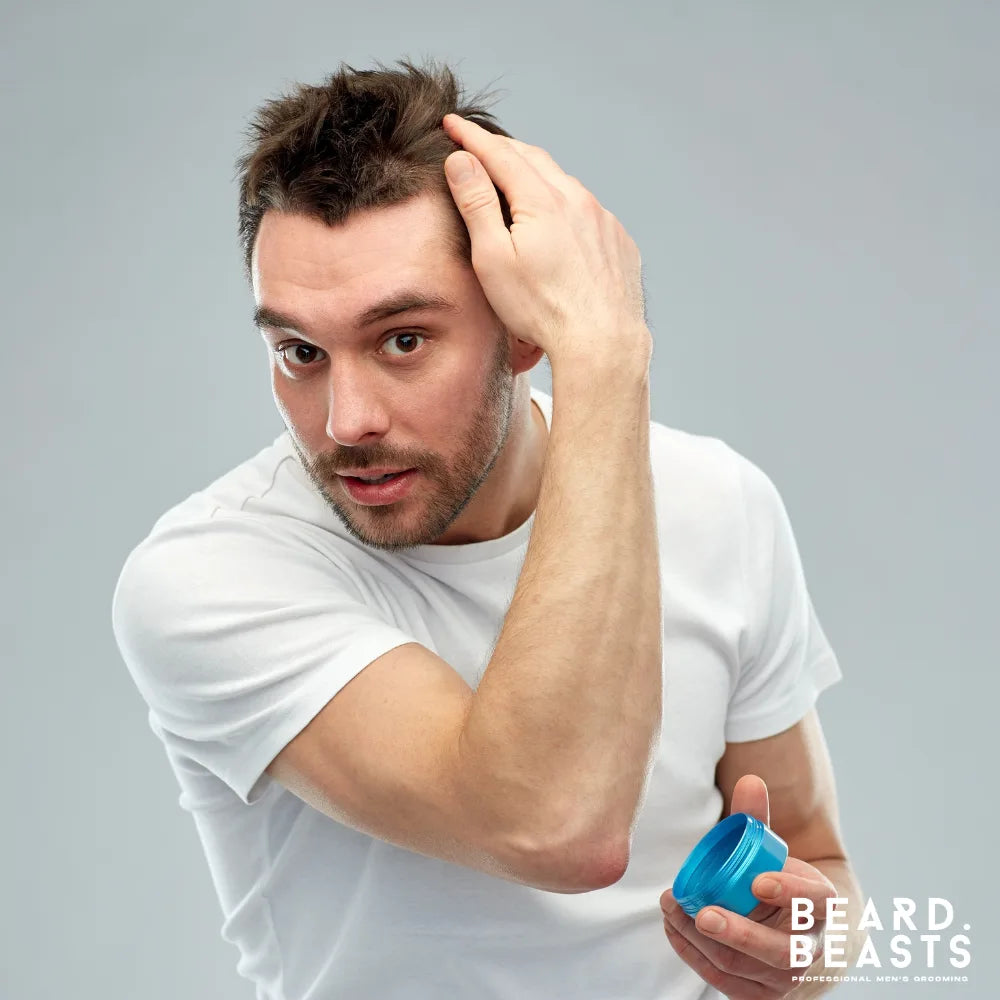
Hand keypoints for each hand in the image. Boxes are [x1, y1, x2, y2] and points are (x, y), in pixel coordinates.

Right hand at [441, 113, 648, 371]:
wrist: (603, 343)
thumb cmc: (542, 310)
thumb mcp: (493, 259)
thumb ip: (477, 204)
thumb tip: (461, 160)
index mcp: (542, 200)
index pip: (499, 153)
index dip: (471, 136)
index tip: (451, 122)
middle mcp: (578, 200)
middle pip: (534, 159)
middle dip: (503, 148)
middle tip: (478, 145)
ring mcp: (603, 220)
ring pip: (564, 183)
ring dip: (537, 176)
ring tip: (516, 180)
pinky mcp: (618, 242)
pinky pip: (589, 211)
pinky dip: (566, 205)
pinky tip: (557, 222)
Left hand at [660, 775, 837, 998]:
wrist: (796, 932)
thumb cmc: (779, 882)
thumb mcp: (775, 852)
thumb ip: (758, 819)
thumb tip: (749, 780)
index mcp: (821, 908)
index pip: (815, 904)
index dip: (791, 894)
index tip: (759, 880)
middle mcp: (809, 950)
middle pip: (778, 951)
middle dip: (738, 933)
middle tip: (702, 912)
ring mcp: (784, 980)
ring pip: (742, 968)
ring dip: (701, 941)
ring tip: (671, 909)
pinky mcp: (759, 996)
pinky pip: (723, 982)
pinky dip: (693, 955)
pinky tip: (673, 928)